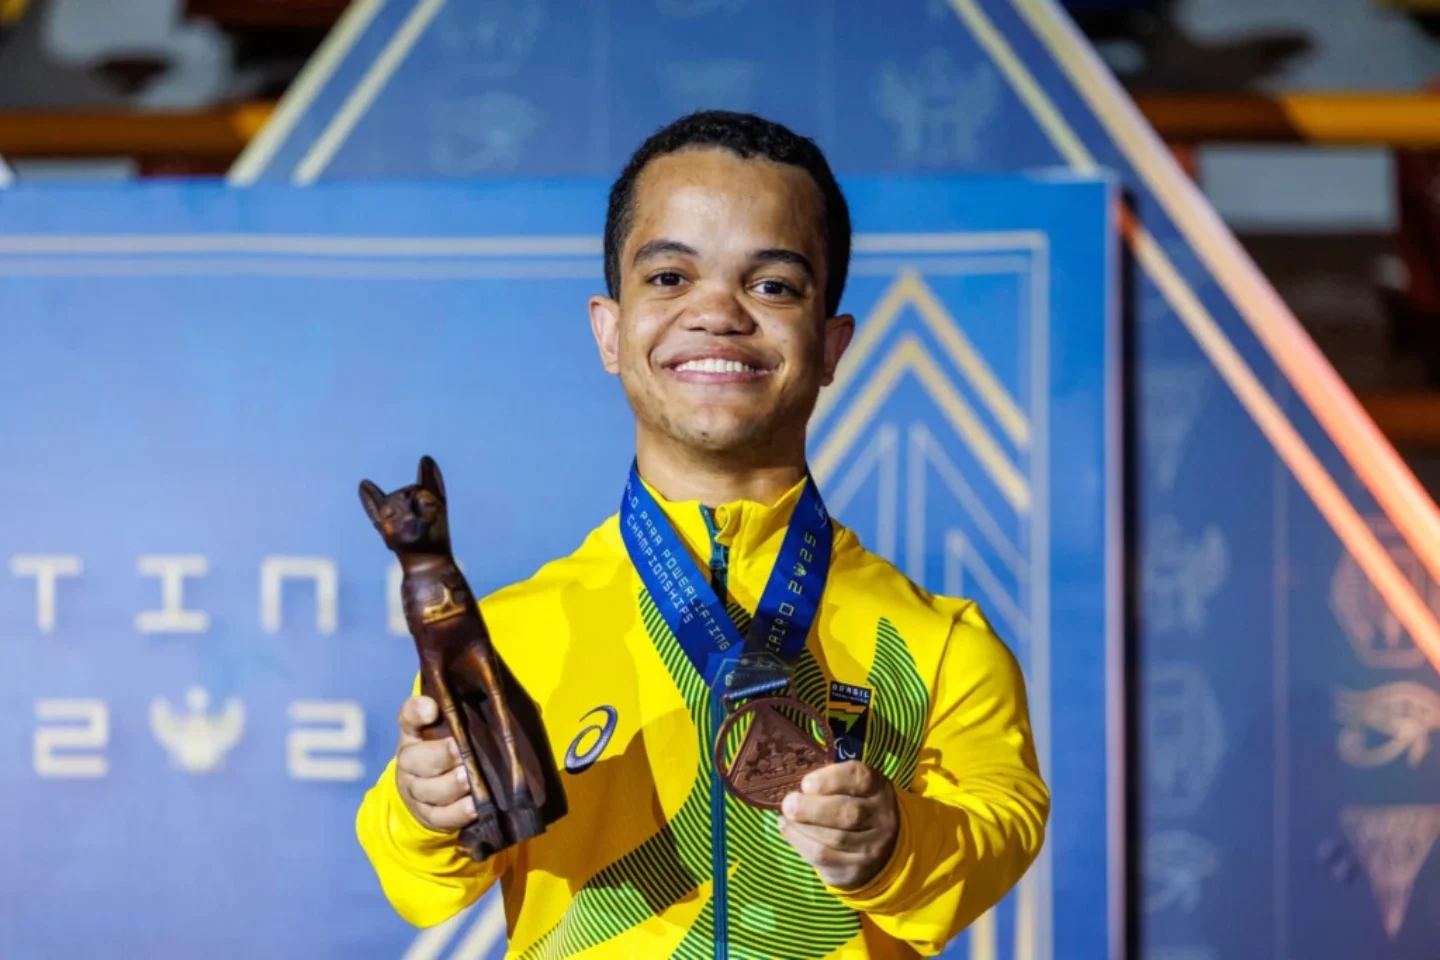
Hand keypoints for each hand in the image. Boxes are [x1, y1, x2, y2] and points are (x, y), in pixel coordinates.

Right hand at [394, 695, 475, 831]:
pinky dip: (456, 813)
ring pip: (426, 790)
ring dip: (449, 785)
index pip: (409, 716)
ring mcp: (415, 790)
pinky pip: (438, 816)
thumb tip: (501, 704)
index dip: (418, 711)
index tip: (433, 708)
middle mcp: (409, 760)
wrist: (432, 793)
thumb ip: (473, 714)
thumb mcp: (460, 728)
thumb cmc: (455, 748)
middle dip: (438, 755)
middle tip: (460, 751)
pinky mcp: (427, 815)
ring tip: (469, 779)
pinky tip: (472, 806)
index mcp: (415, 732)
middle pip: (414, 759)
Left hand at [778, 761, 898, 889]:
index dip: (831, 780)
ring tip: (785, 816)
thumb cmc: (856, 807)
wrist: (880, 850)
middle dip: (813, 809)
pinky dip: (800, 842)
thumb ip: (829, 782)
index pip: (859, 779)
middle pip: (849, 813)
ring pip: (834, 838)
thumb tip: (793, 781)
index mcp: (878, 789)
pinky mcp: (855, 870)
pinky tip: (788, 829)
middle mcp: (881, 818)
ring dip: (803, 827)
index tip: (806, 784)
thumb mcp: (853, 788)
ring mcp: (871, 847)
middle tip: (789, 804)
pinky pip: (824, 856)